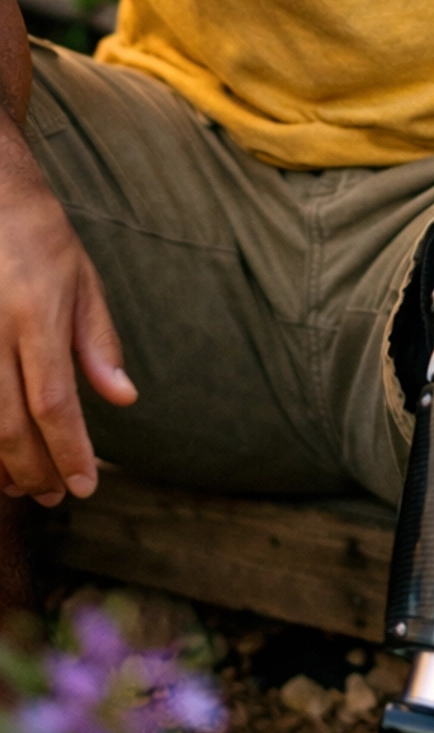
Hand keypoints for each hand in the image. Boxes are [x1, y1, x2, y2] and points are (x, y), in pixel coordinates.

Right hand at [0, 122, 134, 504]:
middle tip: (56, 495)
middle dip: (36, 470)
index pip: (54, 403)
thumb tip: (123, 399)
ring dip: (2, 464)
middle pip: (11, 425)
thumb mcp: (81, 278)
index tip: (85, 486)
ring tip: (26, 484)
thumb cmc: (38, 236)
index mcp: (38, 316)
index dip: (69, 452)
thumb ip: (98, 343)